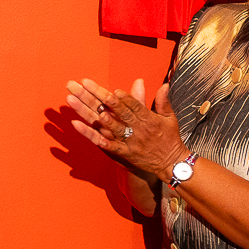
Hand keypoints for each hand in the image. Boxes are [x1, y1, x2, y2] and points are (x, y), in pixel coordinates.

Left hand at [66, 78, 186, 180]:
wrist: (172, 163)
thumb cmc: (170, 138)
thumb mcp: (169, 118)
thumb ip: (163, 101)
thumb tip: (164, 85)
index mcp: (148, 118)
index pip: (133, 105)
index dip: (122, 98)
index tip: (112, 90)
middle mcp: (137, 128)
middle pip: (116, 112)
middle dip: (100, 98)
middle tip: (82, 86)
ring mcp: (129, 141)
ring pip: (109, 127)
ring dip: (93, 116)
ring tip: (76, 104)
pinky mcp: (124, 153)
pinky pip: (106, 145)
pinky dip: (92, 136)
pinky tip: (77, 126)